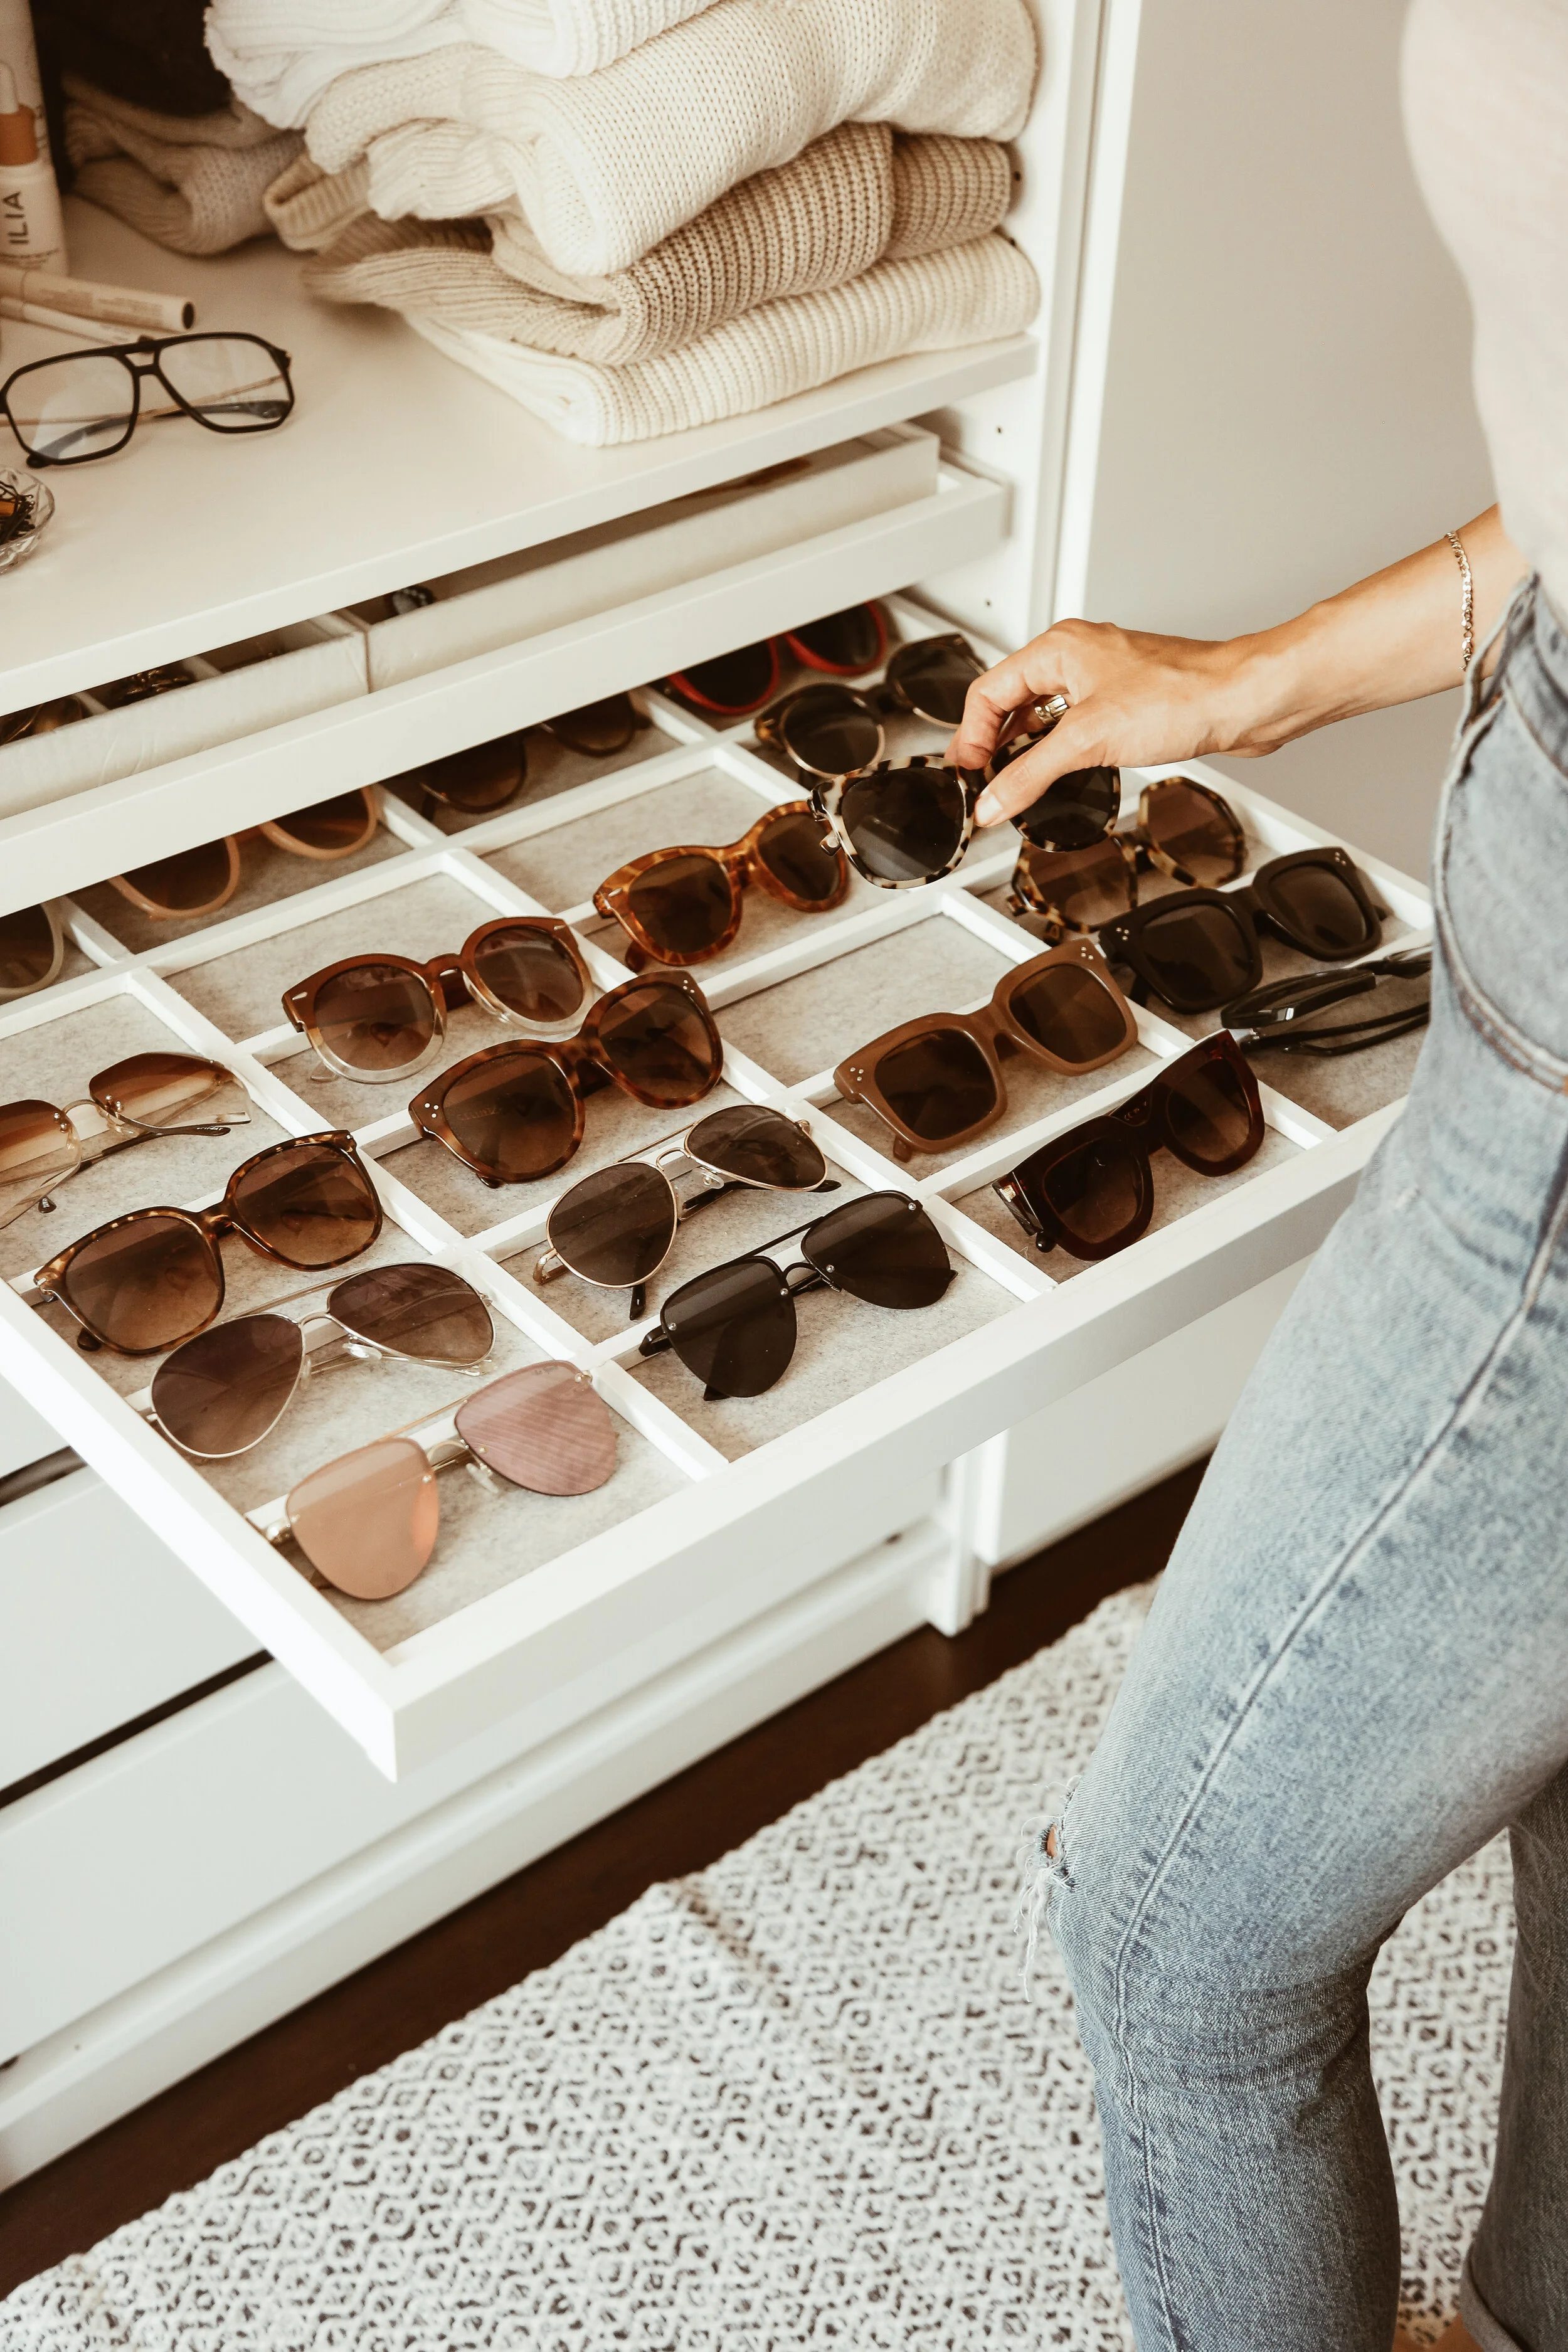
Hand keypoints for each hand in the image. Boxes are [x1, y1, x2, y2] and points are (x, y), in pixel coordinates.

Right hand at [947, 619, 1254, 827]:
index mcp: (1059, 649)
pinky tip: (1061, 774)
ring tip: (1014, 782)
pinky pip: (1077, 726)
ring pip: (1046, 714)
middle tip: (983, 780)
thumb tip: (992, 801)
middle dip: (994, 741)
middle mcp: (1079, 658)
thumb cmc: (1182, 696)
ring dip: (1027, 747)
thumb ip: (1030, 774)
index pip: (989, 690)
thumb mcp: (1088, 740)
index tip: (970, 772)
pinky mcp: (1128, 704)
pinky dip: (1059, 751)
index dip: (971, 735)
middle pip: (1013, 700)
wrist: (1244, 700)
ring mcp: (1105, 680)